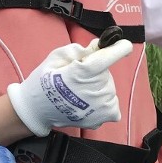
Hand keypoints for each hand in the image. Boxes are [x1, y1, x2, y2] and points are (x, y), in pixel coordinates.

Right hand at [7, 38, 132, 136]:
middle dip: (96, 71)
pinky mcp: (103, 118)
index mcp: (82, 72)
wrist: (37, 110)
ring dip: (98, 87)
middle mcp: (95, 90)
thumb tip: (98, 47)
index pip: (108, 57)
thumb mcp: (56, 57)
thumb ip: (79, 50)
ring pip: (108, 87)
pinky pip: (112, 103)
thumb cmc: (45, 81)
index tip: (124, 44)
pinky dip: (104, 101)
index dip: (119, 49)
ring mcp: (100, 106)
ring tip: (78, 92)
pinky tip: (88, 102)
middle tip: (77, 78)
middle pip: (106, 72)